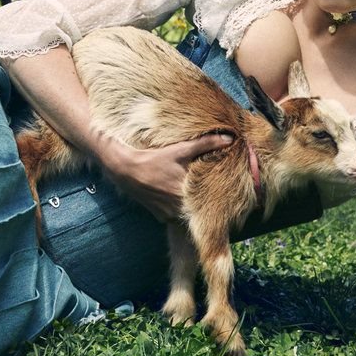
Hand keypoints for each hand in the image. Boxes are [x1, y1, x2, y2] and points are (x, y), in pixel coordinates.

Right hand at [100, 132, 235, 223]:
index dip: (214, 190)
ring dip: (188, 203)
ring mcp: (169, 215)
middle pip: (198, 205)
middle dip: (202, 197)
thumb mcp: (180, 150)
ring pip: (187, 211)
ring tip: (188, 191)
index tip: (220, 185)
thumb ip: (206, 144)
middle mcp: (178, 208)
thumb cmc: (153, 158)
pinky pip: (175, 215)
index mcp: (187, 193)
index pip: (210, 197)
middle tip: (204, 187)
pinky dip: (176, 207)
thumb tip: (230, 138)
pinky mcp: (161, 217)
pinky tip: (173, 196)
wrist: (125, 170)